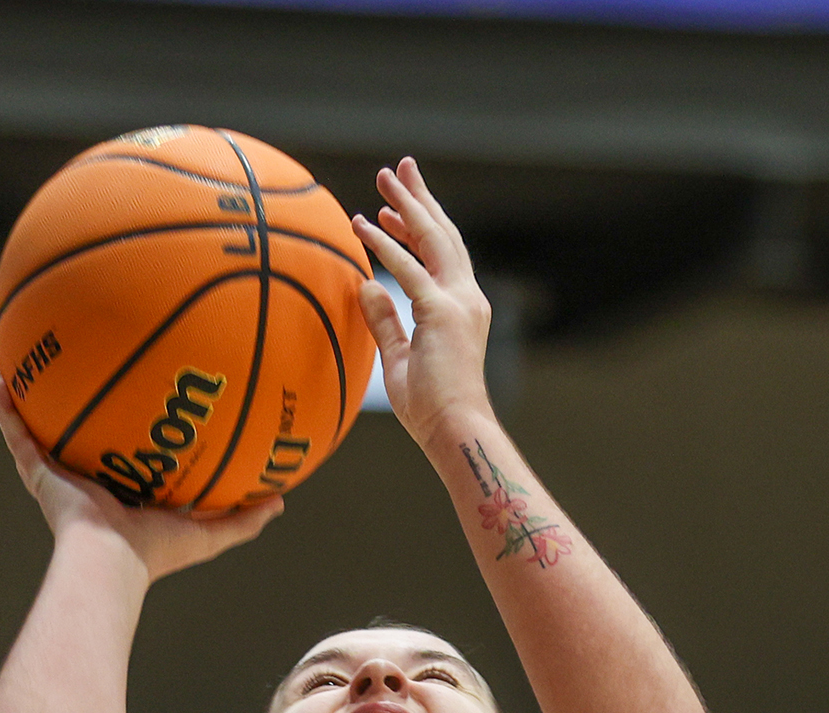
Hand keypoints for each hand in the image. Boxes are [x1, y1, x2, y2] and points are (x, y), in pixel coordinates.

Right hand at [0, 380, 280, 579]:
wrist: (110, 561)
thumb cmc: (156, 554)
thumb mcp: (209, 534)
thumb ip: (243, 519)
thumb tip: (280, 502)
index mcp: (124, 495)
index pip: (125, 461)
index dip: (128, 439)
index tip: (136, 411)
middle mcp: (89, 484)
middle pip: (83, 441)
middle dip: (81, 414)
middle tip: (83, 377)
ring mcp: (60, 477)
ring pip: (43, 433)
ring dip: (34, 403)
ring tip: (28, 367)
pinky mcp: (38, 474)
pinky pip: (17, 436)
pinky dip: (6, 411)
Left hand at [352, 158, 495, 453]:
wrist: (455, 428)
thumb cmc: (431, 408)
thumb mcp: (401, 357)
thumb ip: (385, 321)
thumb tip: (365, 287)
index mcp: (461, 308)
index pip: (440, 256)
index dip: (415, 227)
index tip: (388, 209)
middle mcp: (465, 298)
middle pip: (442, 235)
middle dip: (420, 198)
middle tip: (400, 168)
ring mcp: (458, 302)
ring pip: (433, 239)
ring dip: (407, 204)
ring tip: (385, 177)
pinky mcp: (442, 313)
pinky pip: (408, 269)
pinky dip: (386, 243)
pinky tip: (363, 222)